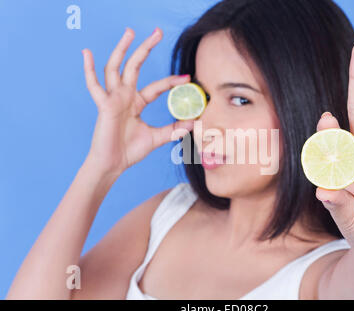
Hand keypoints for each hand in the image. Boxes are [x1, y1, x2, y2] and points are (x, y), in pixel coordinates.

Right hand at [82, 27, 193, 174]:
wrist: (113, 165)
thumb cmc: (130, 151)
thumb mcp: (157, 138)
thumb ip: (174, 129)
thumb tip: (195, 123)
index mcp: (136, 102)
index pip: (156, 87)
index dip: (171, 82)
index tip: (187, 79)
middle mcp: (125, 96)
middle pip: (135, 66)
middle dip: (146, 48)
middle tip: (157, 32)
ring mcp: (113, 98)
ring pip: (115, 68)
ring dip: (122, 49)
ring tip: (130, 32)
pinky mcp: (104, 105)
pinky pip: (94, 86)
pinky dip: (88, 69)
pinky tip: (86, 53)